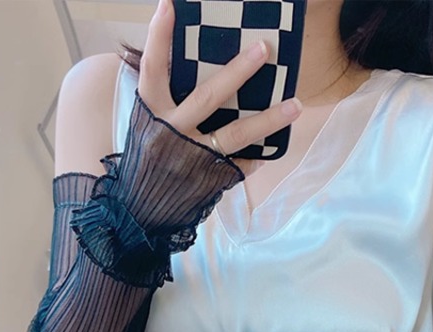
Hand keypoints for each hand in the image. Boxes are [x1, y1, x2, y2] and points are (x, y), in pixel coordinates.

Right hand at [139, 0, 302, 174]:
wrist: (137, 210)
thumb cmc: (147, 161)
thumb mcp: (146, 127)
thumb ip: (168, 103)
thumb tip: (201, 74)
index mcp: (150, 113)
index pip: (153, 68)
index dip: (159, 37)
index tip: (170, 4)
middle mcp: (170, 133)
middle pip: (208, 96)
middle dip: (238, 72)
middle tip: (264, 48)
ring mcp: (192, 158)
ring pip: (235, 135)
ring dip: (268, 119)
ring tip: (295, 104)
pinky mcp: (208, 181)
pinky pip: (239, 166)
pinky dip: (256, 158)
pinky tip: (271, 152)